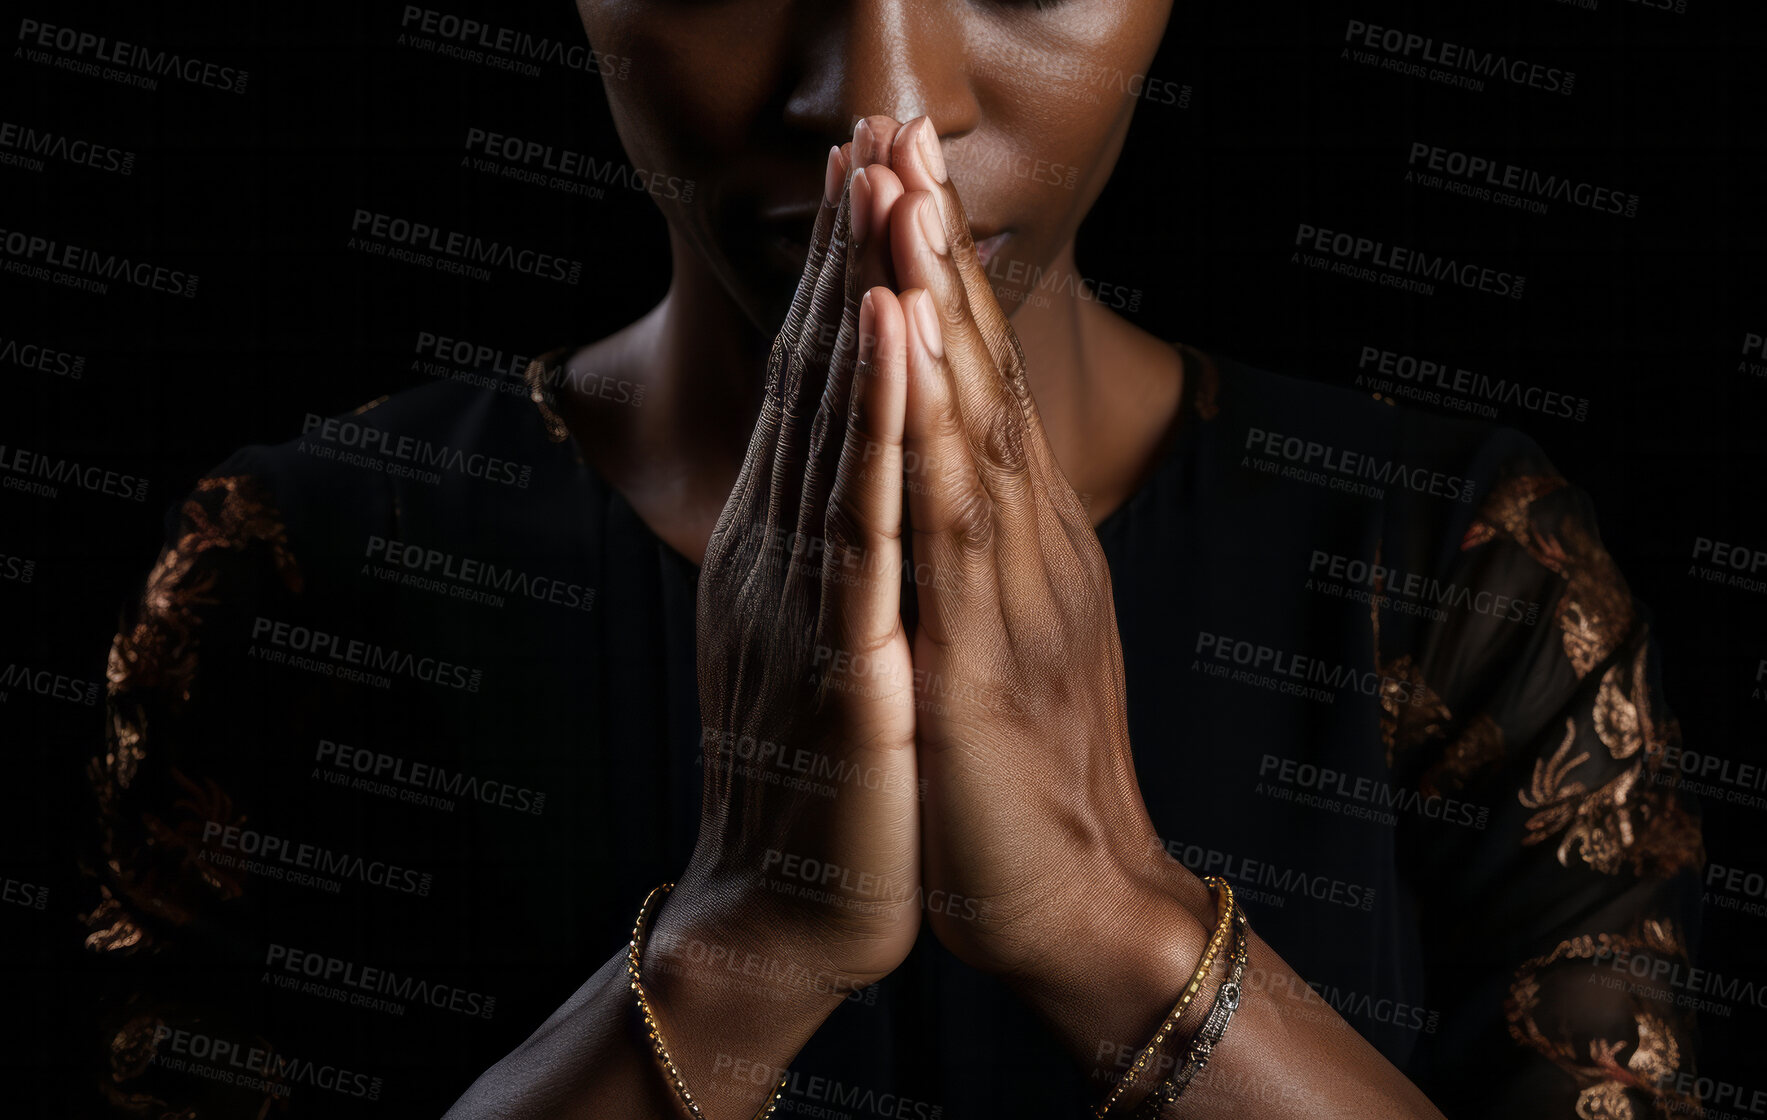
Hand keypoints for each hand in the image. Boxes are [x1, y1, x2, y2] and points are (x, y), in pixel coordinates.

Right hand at [655, 119, 924, 999]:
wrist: (785, 911)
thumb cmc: (821, 779)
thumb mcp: (822, 637)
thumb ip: (830, 549)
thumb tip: (851, 474)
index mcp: (787, 540)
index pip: (817, 380)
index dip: (841, 268)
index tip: (871, 167)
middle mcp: (779, 542)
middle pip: (817, 367)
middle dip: (848, 240)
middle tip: (874, 116)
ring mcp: (800, 589)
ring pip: (832, 412)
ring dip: (856, 286)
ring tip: (879, 174)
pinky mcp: (836, 646)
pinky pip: (860, 509)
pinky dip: (872, 409)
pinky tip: (884, 323)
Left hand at [879, 117, 1207, 986]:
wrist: (1076, 902)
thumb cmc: (1021, 775)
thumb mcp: (1001, 633)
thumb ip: (983, 552)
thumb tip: (952, 477)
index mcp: (1016, 536)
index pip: (973, 380)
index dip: (937, 275)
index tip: (902, 173)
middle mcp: (1024, 540)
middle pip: (975, 368)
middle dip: (934, 243)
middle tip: (905, 123)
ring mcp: (1009, 590)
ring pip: (967, 420)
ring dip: (931, 301)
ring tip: (902, 187)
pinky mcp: (979, 657)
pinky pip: (948, 526)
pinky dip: (927, 427)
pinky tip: (907, 349)